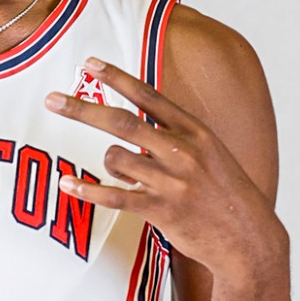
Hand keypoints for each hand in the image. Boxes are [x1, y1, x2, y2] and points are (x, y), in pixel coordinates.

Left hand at [45, 57, 281, 282]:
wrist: (249, 237)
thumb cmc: (225, 194)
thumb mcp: (209, 154)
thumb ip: (175, 137)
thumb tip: (135, 128)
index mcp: (195, 131)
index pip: (149, 96)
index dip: (117, 78)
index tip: (90, 63)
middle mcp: (182, 152)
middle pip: (121, 121)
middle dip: (82, 108)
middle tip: (51, 99)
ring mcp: (172, 181)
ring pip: (115, 159)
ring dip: (108, 165)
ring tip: (127, 176)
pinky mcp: (162, 210)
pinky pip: (114, 196)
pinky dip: (87, 190)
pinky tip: (68, 184)